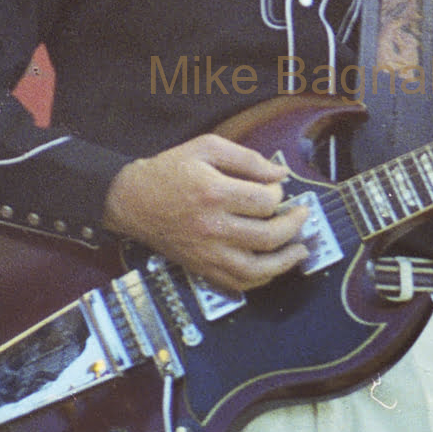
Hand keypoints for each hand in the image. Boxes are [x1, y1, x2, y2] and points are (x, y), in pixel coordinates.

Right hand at [102, 134, 308, 294]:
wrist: (131, 200)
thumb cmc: (168, 171)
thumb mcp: (206, 148)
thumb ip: (247, 158)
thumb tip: (280, 174)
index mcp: (214, 193)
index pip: (265, 201)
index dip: (278, 194)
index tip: (275, 189)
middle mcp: (213, 226)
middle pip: (268, 235)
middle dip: (294, 225)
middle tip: (302, 215)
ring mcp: (207, 252)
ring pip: (258, 268)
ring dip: (286, 261)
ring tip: (300, 250)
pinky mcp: (202, 267)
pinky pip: (238, 283)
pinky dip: (261, 279)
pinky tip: (273, 268)